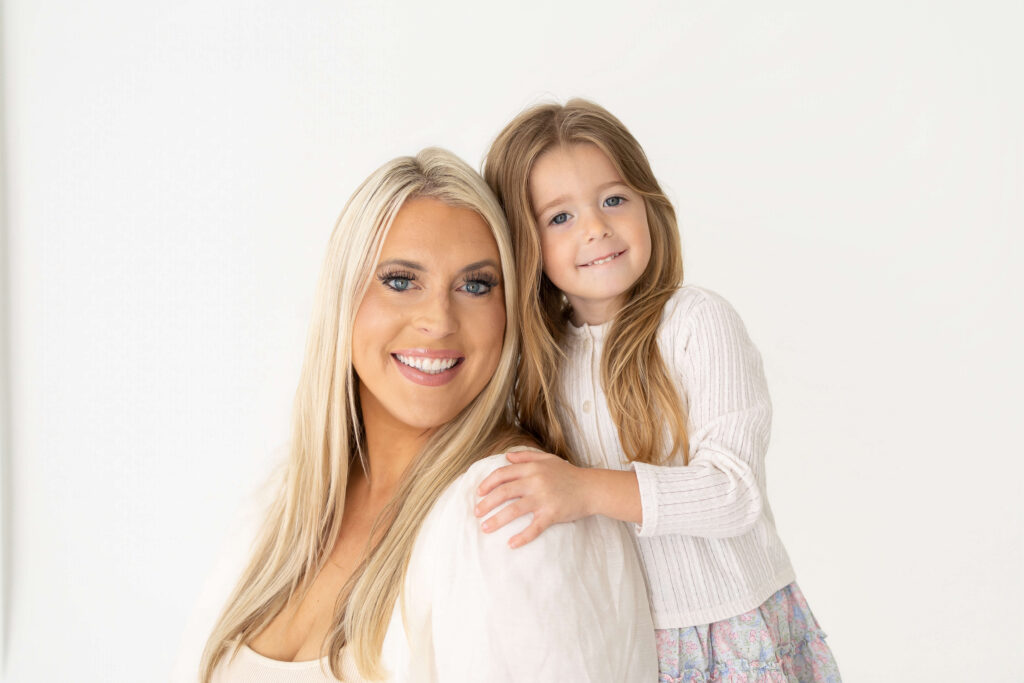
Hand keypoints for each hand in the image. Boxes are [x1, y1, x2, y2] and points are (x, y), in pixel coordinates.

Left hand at [475, 450, 591, 547]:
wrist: (592, 488)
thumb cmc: (569, 474)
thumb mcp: (548, 459)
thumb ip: (526, 457)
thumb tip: (506, 457)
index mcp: (532, 468)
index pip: (502, 474)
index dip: (488, 483)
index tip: (479, 493)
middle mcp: (535, 482)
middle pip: (503, 492)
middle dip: (486, 503)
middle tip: (477, 513)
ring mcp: (543, 498)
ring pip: (514, 510)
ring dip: (497, 520)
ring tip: (485, 528)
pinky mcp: (552, 514)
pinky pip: (534, 528)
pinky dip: (522, 537)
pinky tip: (511, 543)